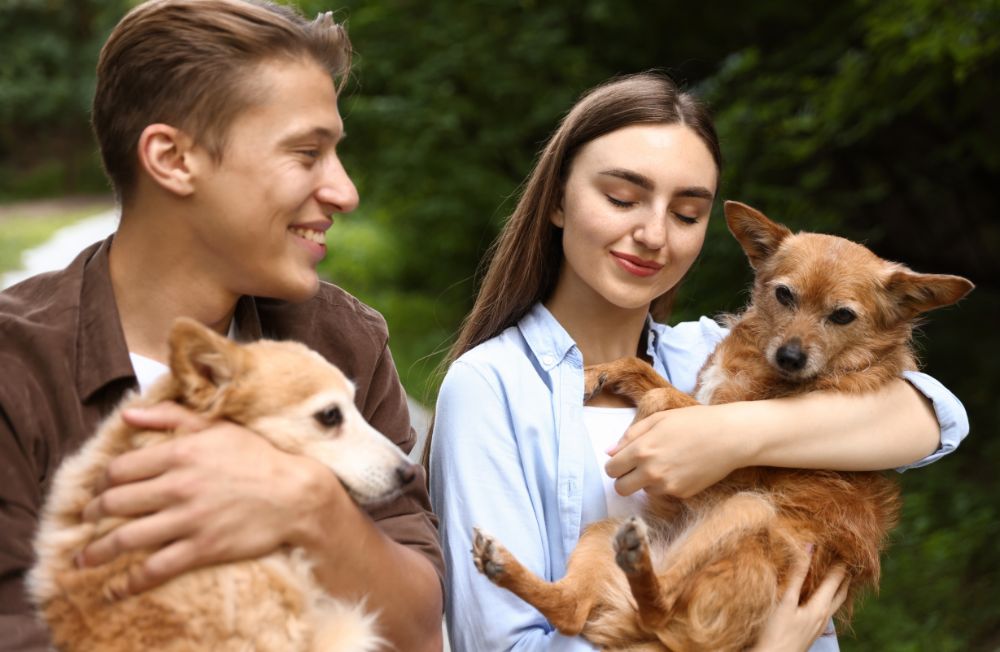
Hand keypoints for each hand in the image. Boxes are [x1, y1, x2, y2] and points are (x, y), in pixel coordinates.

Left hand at [78, 402, 345, 593]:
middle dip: (94, 514)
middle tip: (89, 520)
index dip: (103, 481)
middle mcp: (179, 486)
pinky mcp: (202, 548)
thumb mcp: (217, 428)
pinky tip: (115, 588)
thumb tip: (128, 414)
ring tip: (84, 558)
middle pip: (116, 502)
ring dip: (98, 551)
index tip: (102, 489)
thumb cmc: (257, 457)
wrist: (295, 494)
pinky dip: (129, 582)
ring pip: (126, 538)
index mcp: (180, 453)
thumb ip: (170, 418)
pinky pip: (154, 569)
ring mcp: (189, 519)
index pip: (120, 469)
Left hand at [605, 403, 748, 497]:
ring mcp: (667, 486)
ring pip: (642, 491)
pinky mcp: (681, 495)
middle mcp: (651, 472)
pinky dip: (665, 485)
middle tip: (636, 468)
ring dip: (646, 481)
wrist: (729, 437)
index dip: (615, 465)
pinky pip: (662, 494)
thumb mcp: (658, 419)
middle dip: (624, 479)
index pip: (611, 469)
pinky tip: (680, 469)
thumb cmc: (693, 421)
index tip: (623, 461)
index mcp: (642, 450)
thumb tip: (609, 452)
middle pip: (620, 489)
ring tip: (666, 463)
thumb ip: (630, 436)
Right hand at [750, 547, 848, 651]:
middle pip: (841, 592)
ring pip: (836, 602)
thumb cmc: (775, 632)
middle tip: (850, 557)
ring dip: (840, 587)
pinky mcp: (811, 631)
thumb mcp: (785, 601)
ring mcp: (818, 626)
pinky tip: (823, 599)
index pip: (835, 578)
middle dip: (846, 574)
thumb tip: (809, 547)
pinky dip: (830, 597)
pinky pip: (827, 609)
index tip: (845, 545)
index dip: (840, 562)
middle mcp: (823, 616)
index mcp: (820, 607)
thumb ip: (797, 574)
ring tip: (843, 576)